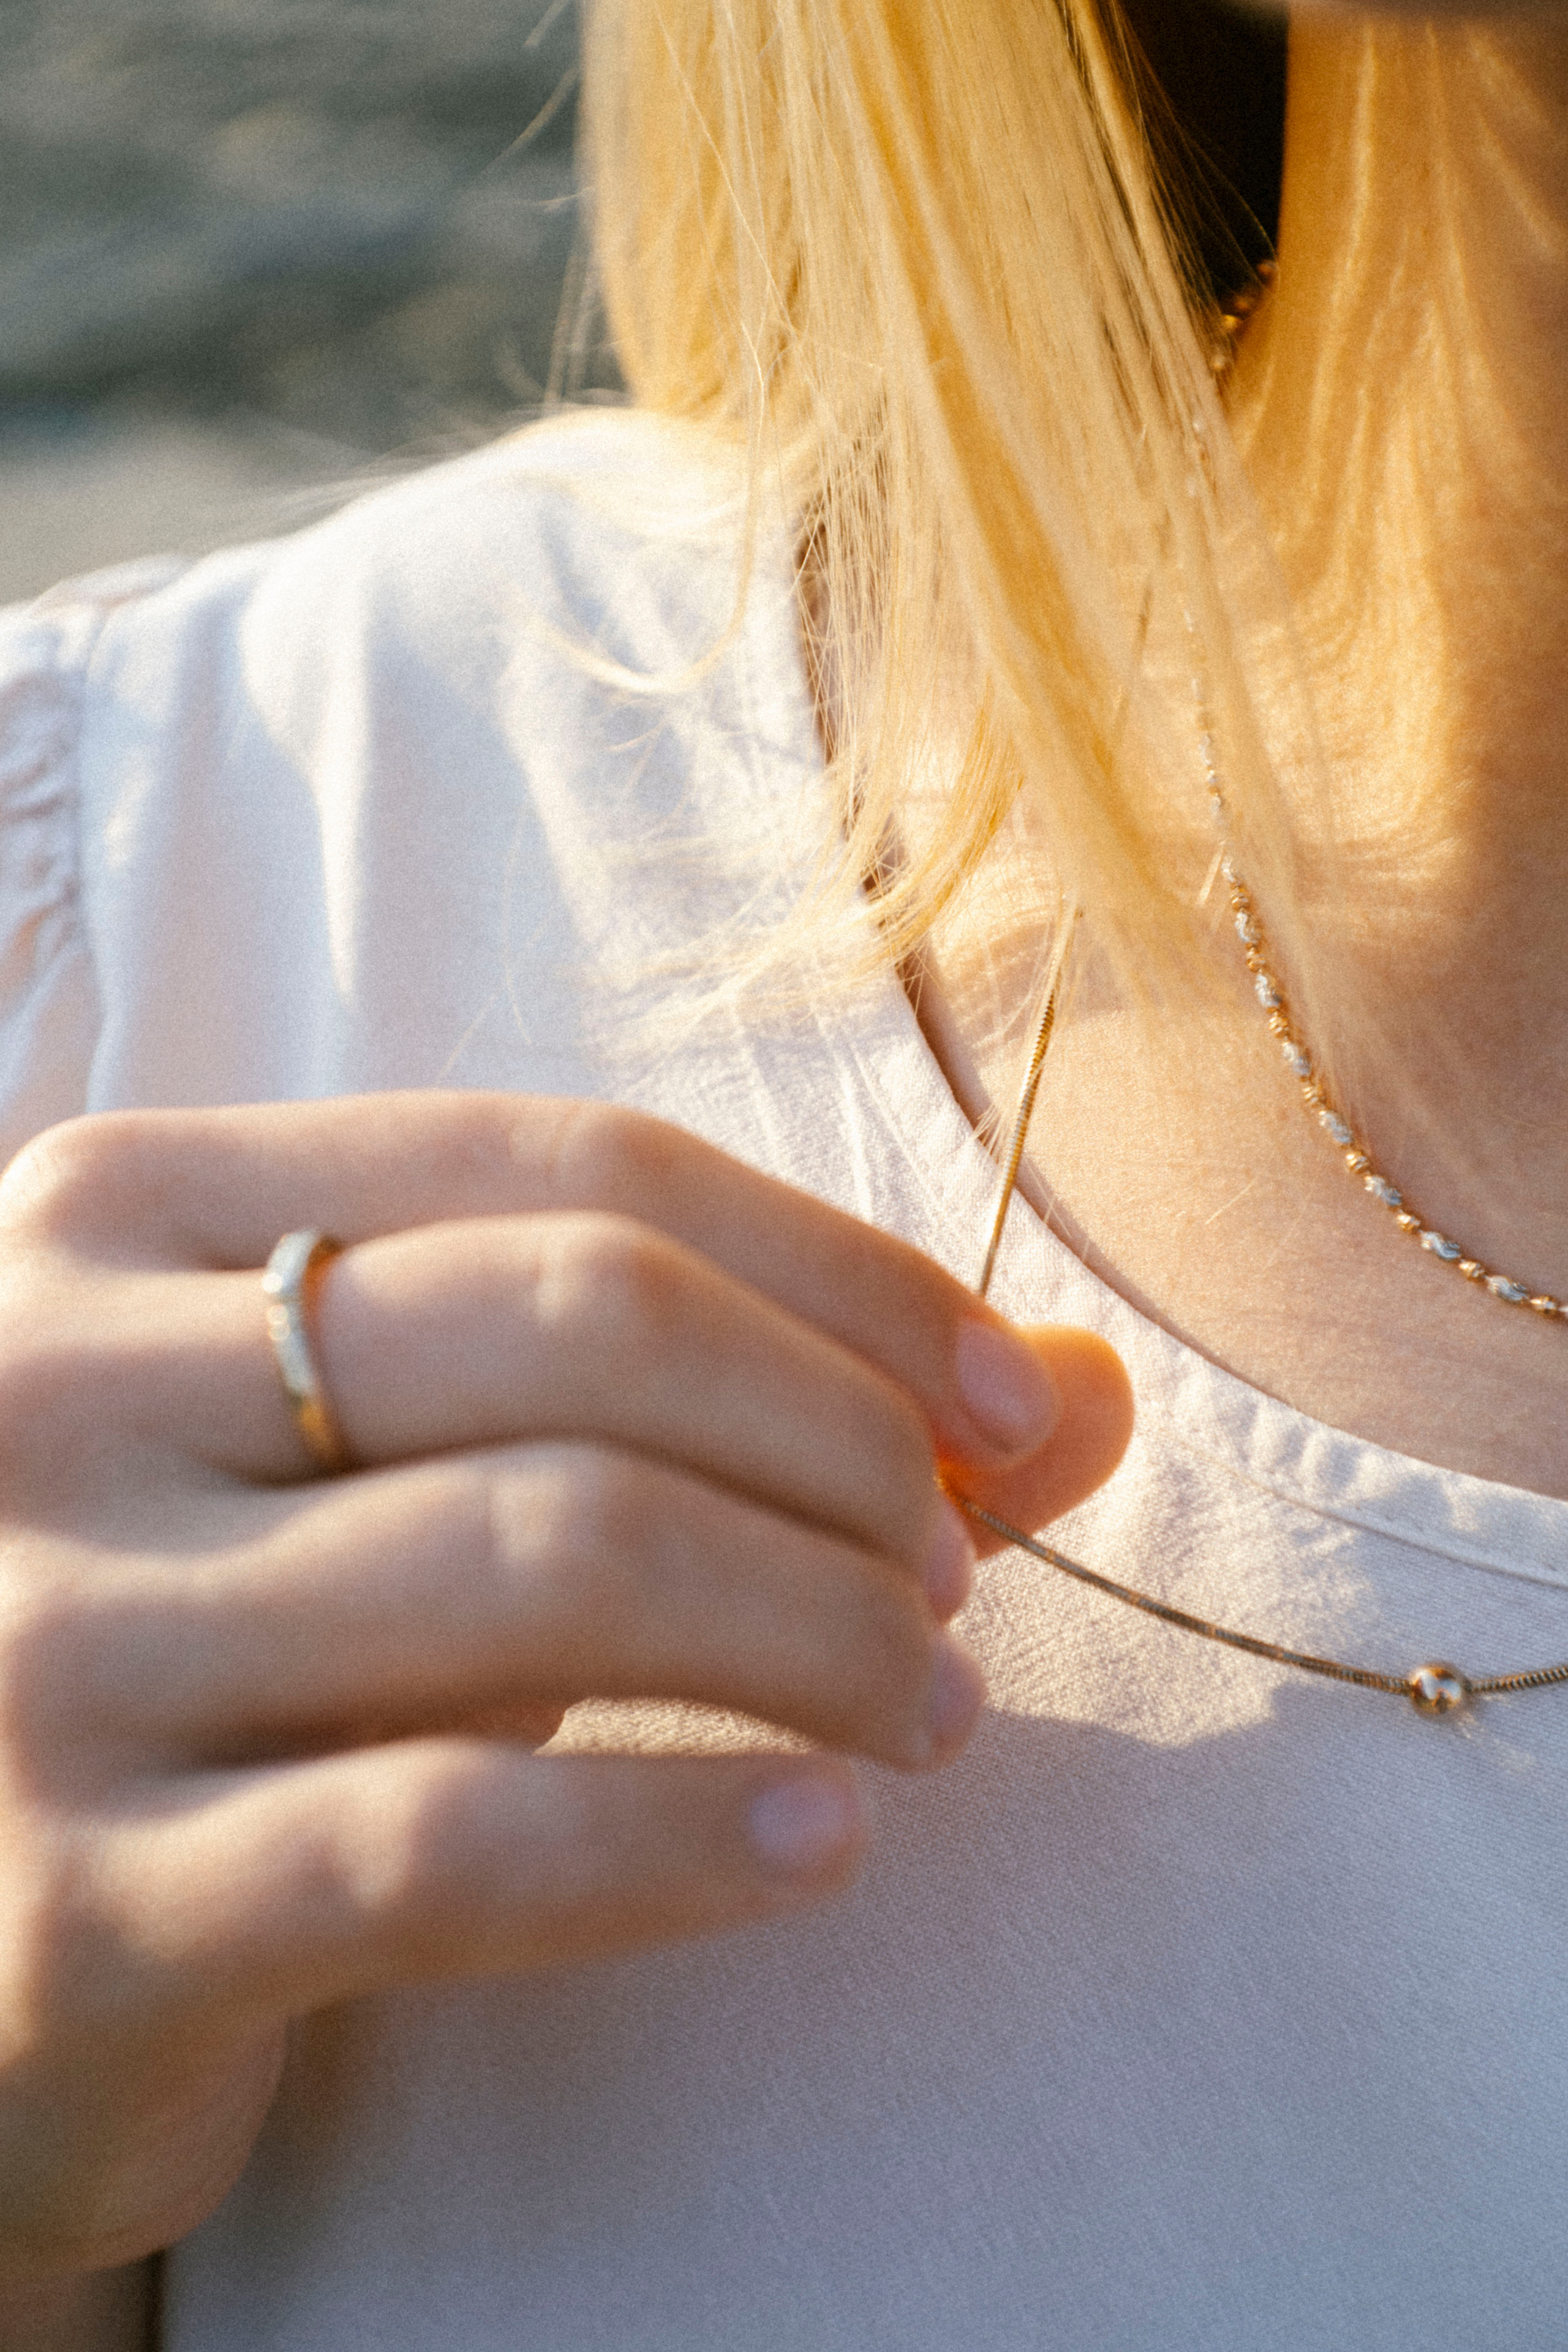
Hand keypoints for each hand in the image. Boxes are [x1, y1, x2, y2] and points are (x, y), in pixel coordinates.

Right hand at [0, 1092, 1131, 2293]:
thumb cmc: (234, 1645)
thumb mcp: (414, 1470)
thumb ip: (722, 1393)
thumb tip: (1080, 1386)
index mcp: (129, 1216)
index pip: (571, 1169)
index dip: (839, 1273)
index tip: (1009, 1398)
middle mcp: (55, 1389)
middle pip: (581, 1329)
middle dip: (844, 1444)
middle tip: (954, 1573)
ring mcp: (42, 1643)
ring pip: (547, 1559)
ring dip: (817, 1630)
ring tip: (927, 1705)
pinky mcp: (77, 1910)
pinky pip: (446, 1839)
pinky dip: (680, 1830)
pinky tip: (822, 1842)